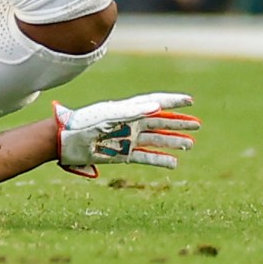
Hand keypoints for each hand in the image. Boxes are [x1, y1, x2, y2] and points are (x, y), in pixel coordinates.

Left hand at [54, 94, 199, 176]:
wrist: (65, 141)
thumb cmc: (85, 124)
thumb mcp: (110, 115)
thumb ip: (133, 111)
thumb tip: (157, 106)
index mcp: (127, 110)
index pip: (154, 103)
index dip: (173, 101)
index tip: (190, 101)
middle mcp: (129, 123)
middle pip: (159, 121)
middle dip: (177, 122)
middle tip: (197, 124)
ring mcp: (126, 139)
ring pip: (155, 140)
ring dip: (172, 141)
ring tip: (191, 144)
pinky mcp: (121, 155)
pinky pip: (145, 157)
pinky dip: (159, 159)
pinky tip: (173, 162)